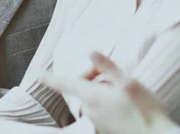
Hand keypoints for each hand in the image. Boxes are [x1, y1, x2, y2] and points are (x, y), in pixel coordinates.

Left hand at [41, 52, 174, 133]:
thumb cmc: (144, 110)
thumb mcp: (128, 82)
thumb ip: (107, 67)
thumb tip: (90, 52)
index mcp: (92, 96)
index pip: (63, 84)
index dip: (48, 76)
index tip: (36, 71)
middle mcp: (89, 109)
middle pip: (82, 85)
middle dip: (95, 76)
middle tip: (116, 76)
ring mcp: (96, 119)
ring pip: (93, 95)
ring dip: (104, 88)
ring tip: (124, 91)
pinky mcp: (104, 126)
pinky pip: (100, 106)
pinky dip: (108, 99)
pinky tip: (125, 102)